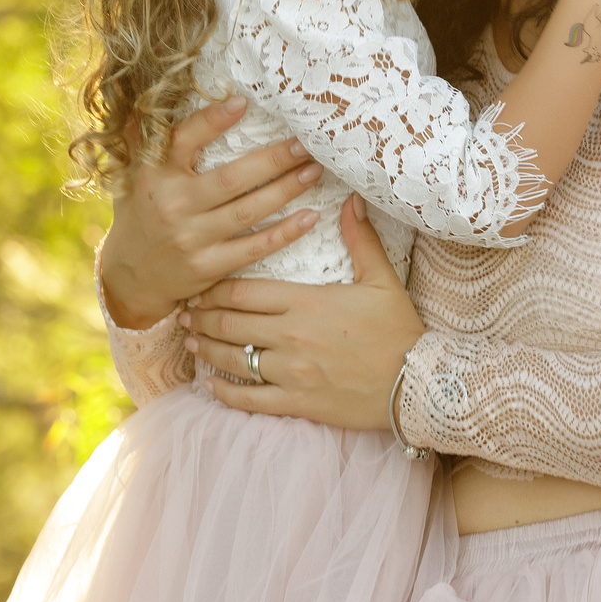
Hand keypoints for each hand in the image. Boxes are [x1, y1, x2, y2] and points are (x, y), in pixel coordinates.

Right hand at [99, 97, 324, 329]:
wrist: (131, 276)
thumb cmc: (143, 212)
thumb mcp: (136, 173)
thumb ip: (148, 136)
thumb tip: (158, 90)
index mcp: (155, 175)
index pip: (183, 140)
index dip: (212, 121)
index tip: (243, 102)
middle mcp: (172, 206)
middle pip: (232, 179)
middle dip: (274, 160)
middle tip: (306, 143)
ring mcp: (191, 239)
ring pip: (248, 211)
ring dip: (287, 190)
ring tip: (313, 170)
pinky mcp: (208, 267)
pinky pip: (253, 248)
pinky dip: (284, 233)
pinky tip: (310, 216)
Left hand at [186, 196, 426, 431]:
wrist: (417, 383)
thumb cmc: (399, 329)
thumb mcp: (382, 279)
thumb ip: (361, 239)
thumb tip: (352, 198)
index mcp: (306, 302)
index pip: (244, 291)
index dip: (214, 288)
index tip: (199, 285)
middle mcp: (290, 336)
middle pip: (230, 322)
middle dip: (201, 316)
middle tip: (183, 312)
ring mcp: (290, 372)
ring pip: (232, 359)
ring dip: (205, 349)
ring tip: (189, 341)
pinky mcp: (296, 403)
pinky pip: (249, 399)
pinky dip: (224, 392)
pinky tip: (208, 384)